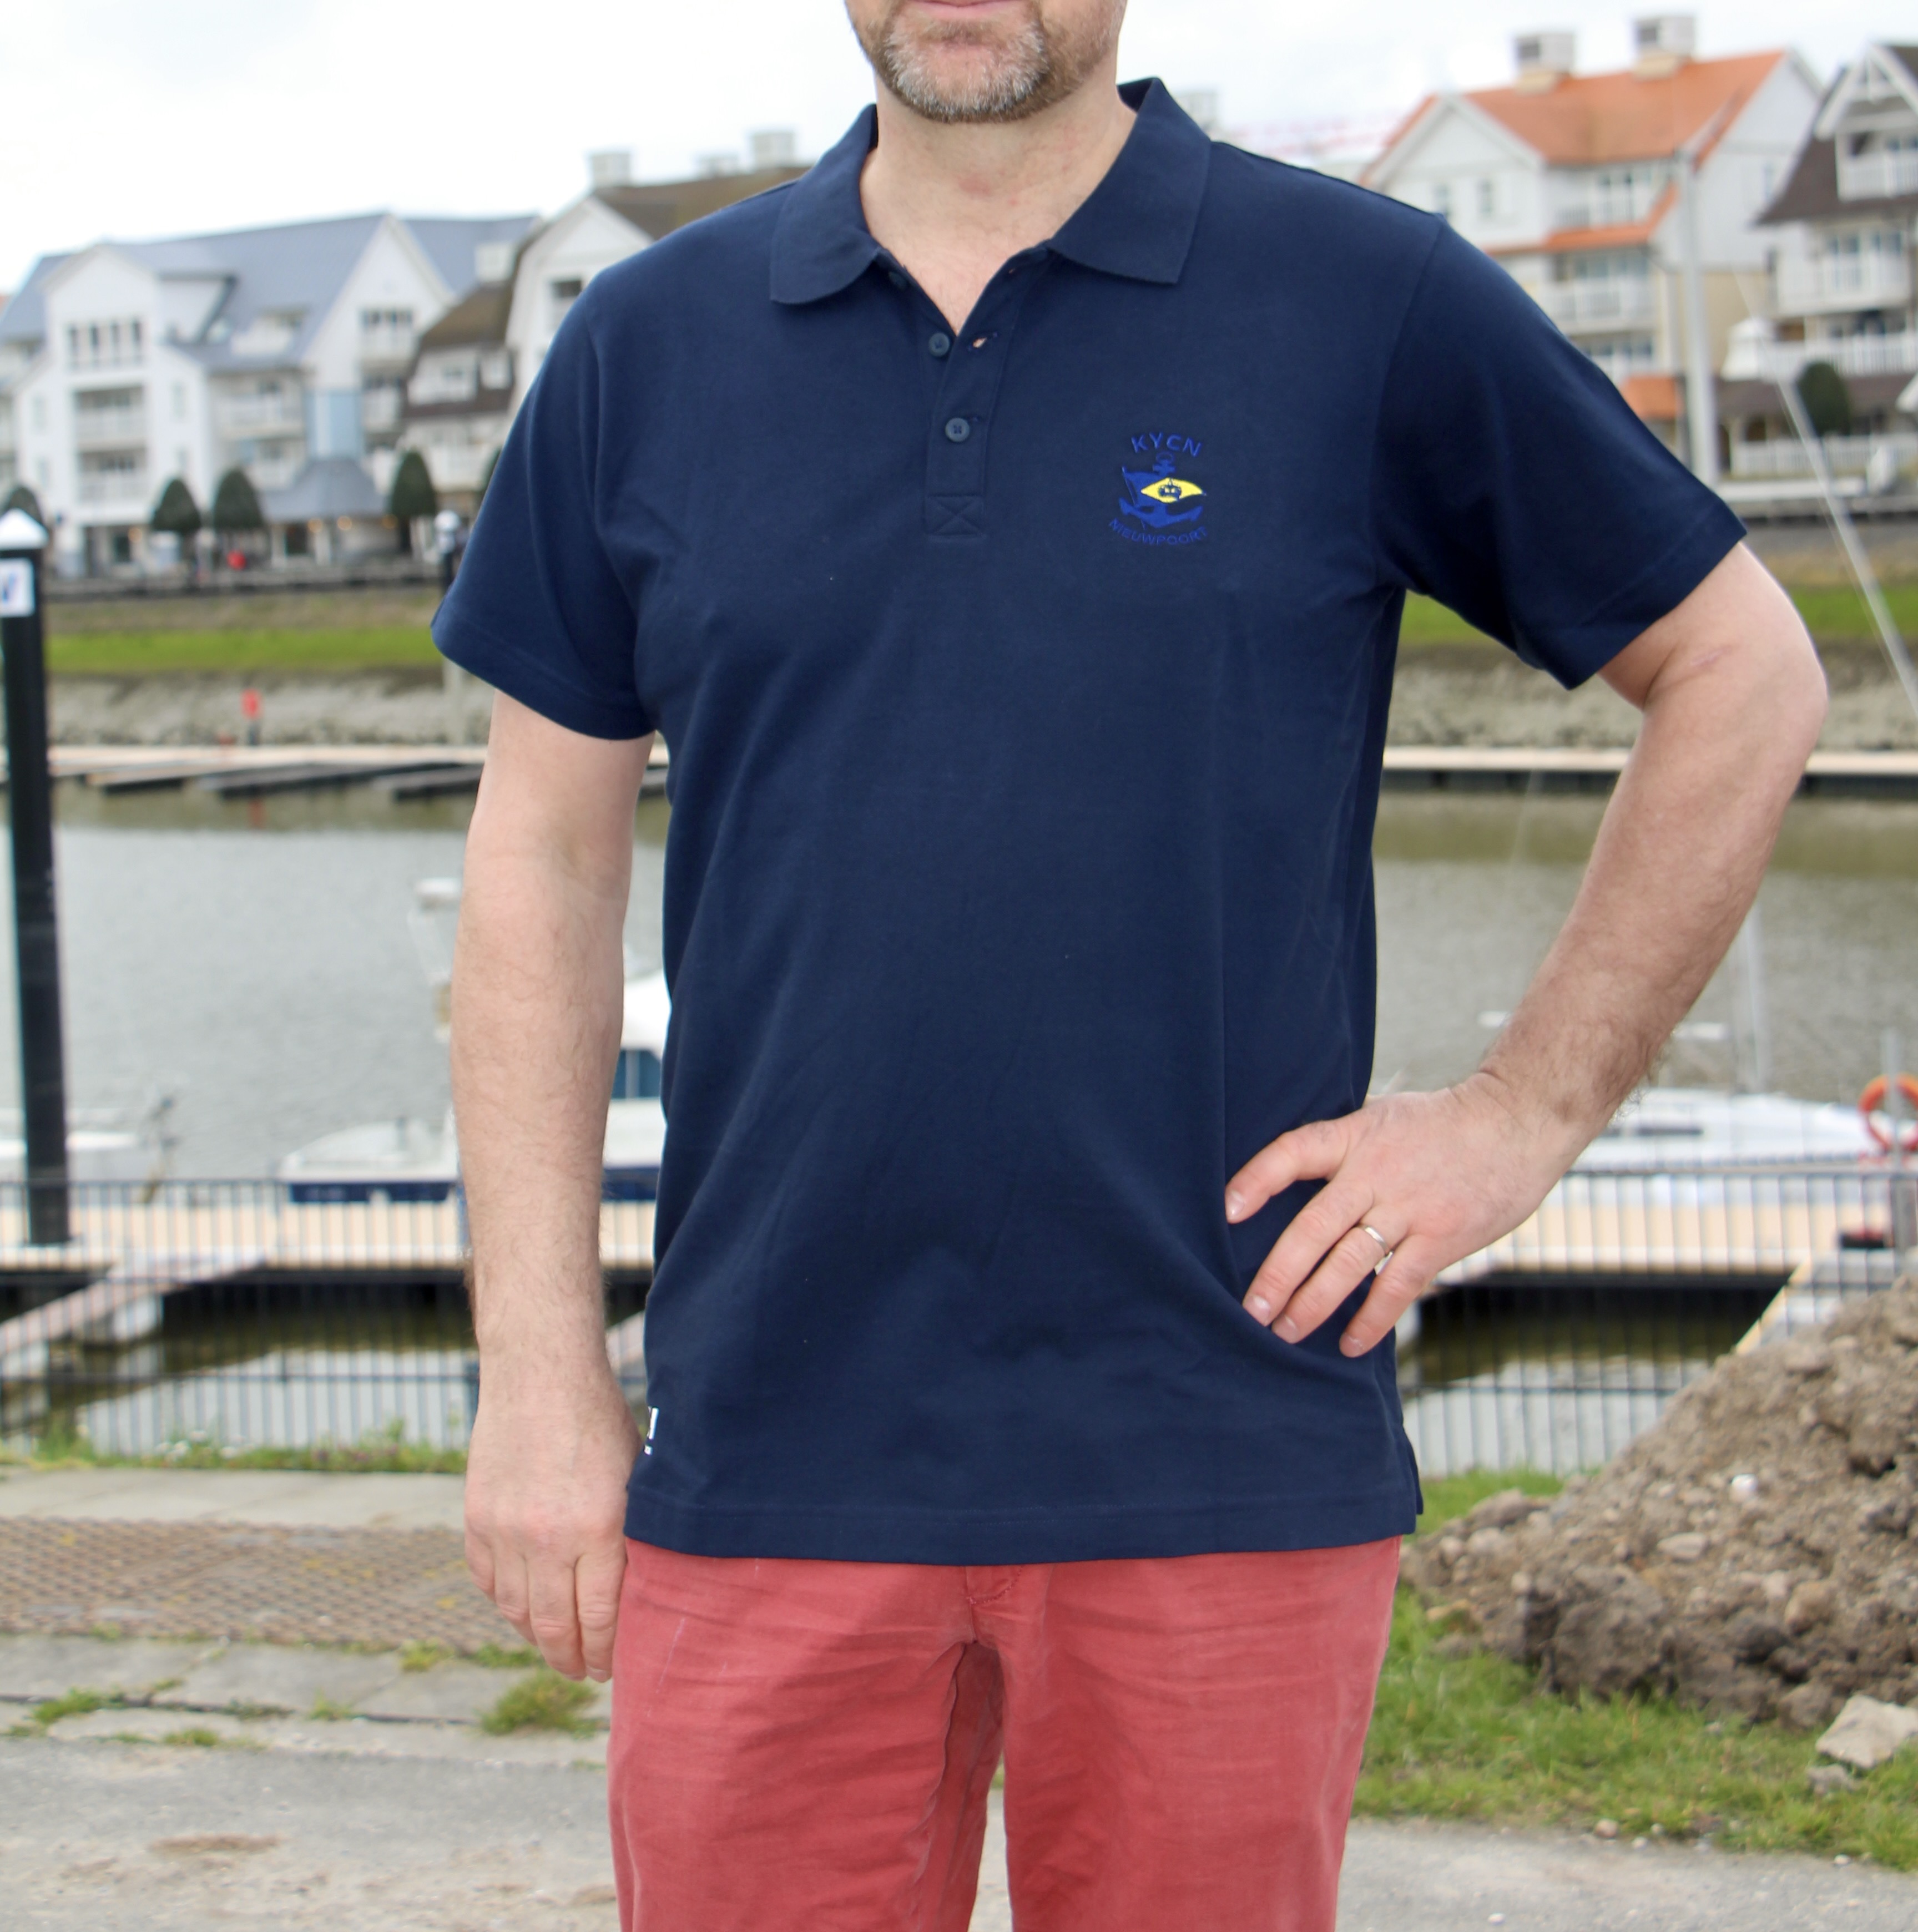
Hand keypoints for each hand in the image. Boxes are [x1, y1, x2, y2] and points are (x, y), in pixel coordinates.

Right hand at [463, 1357, 641, 1680]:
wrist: (540, 1375)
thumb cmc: (601, 1421)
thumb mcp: (636, 1477)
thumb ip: (633, 1536)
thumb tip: (642, 1593)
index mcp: (599, 1530)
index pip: (602, 1619)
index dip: (608, 1653)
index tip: (613, 1669)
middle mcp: (548, 1539)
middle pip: (556, 1628)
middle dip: (573, 1660)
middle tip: (585, 1673)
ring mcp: (506, 1532)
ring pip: (518, 1612)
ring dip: (538, 1639)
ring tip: (556, 1649)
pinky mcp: (477, 1519)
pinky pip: (488, 1582)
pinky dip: (506, 1603)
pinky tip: (524, 1609)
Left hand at [1224, 1074, 1582, 1356]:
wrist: (1518, 1121)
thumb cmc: (1444, 1123)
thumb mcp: (1385, 1117)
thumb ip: (1345, 1148)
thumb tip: (1296, 1180)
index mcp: (1356, 1138)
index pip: (1294, 1152)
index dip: (1257, 1179)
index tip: (1226, 1210)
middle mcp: (1376, 1173)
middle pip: (1314, 1226)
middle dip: (1278, 1272)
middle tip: (1251, 1309)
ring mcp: (1409, 1208)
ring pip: (1349, 1262)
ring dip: (1314, 1302)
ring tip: (1284, 1332)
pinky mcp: (1442, 1238)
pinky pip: (1398, 1286)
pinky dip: (1371, 1318)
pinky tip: (1349, 1344)